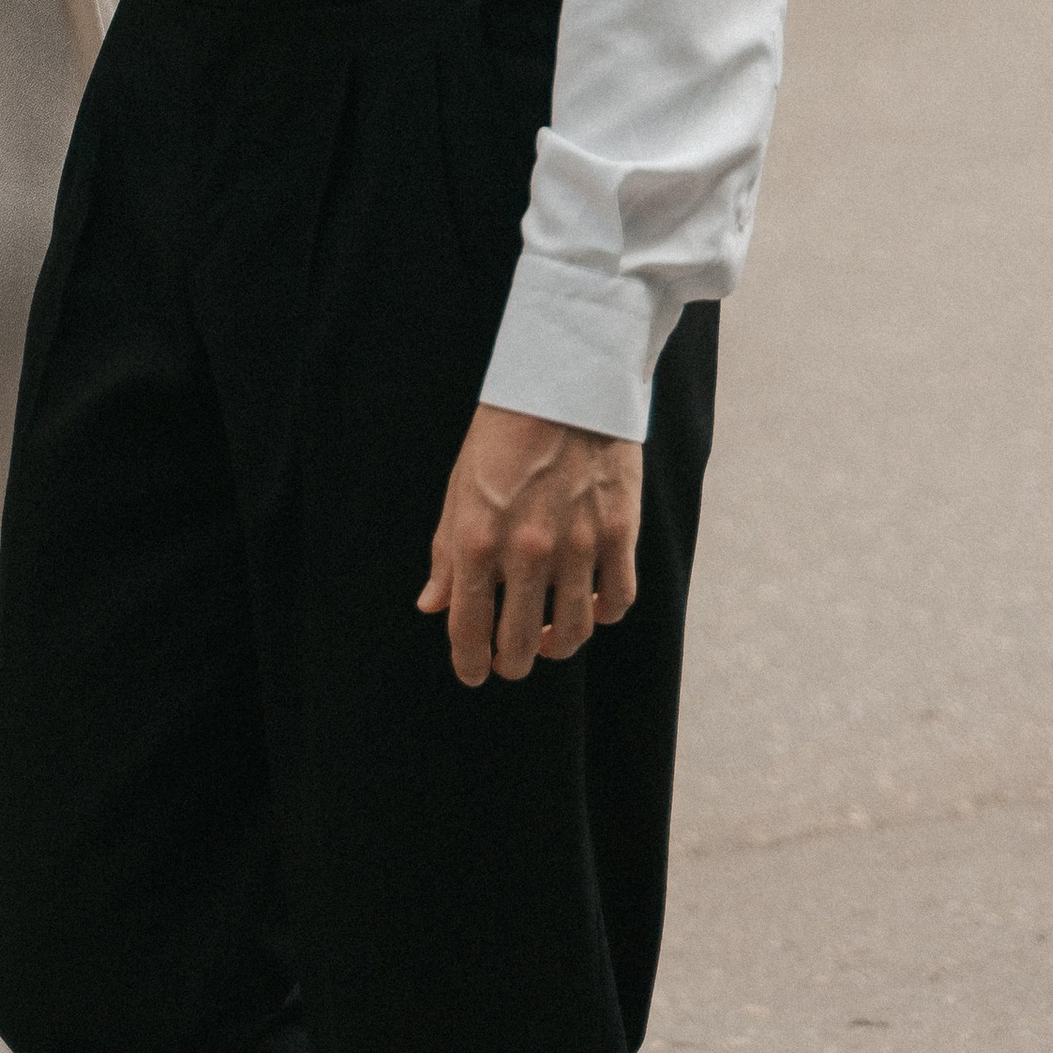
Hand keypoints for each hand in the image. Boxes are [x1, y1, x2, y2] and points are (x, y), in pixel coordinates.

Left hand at [416, 402, 641, 685]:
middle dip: (512, 662)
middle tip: (511, 658)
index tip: (474, 672)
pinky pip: (616, 602)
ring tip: (546, 636)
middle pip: (521, 645)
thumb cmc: (502, 432)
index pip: (469, 630)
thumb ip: (446, 554)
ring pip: (572, 633)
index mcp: (478, 540)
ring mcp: (578, 546)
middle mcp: (528, 552)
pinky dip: (601, 615)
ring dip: (555, 645)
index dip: (469, 663)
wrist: (562, 379)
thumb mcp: (459, 487)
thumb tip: (432, 607)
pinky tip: (588, 605)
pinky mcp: (620, 534)